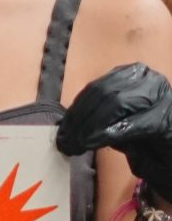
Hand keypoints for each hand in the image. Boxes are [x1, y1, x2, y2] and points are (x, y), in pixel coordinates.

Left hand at [56, 62, 171, 198]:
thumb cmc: (147, 142)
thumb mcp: (117, 123)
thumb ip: (97, 116)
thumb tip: (67, 123)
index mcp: (136, 75)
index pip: (96, 87)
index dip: (75, 109)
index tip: (60, 129)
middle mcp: (151, 80)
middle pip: (103, 94)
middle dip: (79, 119)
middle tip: (65, 142)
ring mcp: (162, 98)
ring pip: (115, 104)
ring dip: (89, 127)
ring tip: (75, 145)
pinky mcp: (167, 120)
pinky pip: (130, 124)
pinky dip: (106, 134)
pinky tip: (92, 143)